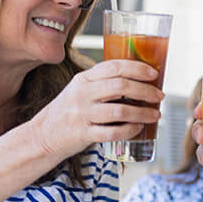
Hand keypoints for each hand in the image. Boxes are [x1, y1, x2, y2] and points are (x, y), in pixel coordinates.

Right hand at [29, 59, 161, 160]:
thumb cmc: (69, 110)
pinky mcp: (83, 134)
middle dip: (145, 91)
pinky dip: (129, 130)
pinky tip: (138, 128)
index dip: (137, 69)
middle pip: (120, 86)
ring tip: (155, 115)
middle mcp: (82, 94)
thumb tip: (139, 80)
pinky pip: (112, 133)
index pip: (114, 67)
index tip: (154, 74)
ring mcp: (82, 114)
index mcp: (84, 78)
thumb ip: (103, 83)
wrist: (44, 134)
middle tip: (159, 96)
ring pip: (119, 111)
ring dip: (142, 113)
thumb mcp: (81, 89)